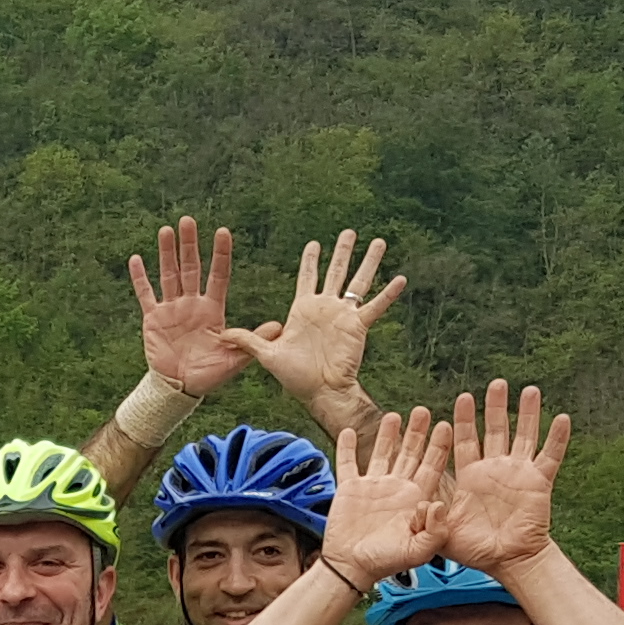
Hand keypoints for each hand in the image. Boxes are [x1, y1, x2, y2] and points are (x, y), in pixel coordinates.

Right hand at [126, 217, 248, 395]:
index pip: (218, 276)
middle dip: (189, 245)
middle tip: (188, 220)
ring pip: (168, 274)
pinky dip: (140, 278)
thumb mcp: (234, 360)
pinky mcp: (153, 318)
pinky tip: (136, 259)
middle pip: (191, 268)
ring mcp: (171, 308)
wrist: (180, 388)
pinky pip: (146, 294)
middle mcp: (192, 303)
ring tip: (166, 230)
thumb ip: (252, 341)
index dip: (220, 255)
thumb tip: (279, 327)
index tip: (223, 232)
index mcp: (212, 310)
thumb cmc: (208, 375)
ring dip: (166, 253)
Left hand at [225, 231, 406, 411]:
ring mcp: (344, 315)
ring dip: (369, 262)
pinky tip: (401, 278)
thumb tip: (222, 334)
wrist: (320, 392)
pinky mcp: (358, 326)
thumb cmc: (295, 377)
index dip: (311, 260)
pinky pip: (376, 306)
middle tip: (350, 232)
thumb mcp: (267, 355)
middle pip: (337, 271)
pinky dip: (389, 293)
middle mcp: (326, 307)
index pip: (308, 277)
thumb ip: (248, 340)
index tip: (315, 243)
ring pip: (359, 281)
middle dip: (342, 251)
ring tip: (380, 242)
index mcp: (304, 309)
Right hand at [320, 407, 450, 585]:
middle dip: (417, 432)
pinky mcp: (350, 489)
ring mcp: (373, 487)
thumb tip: (438, 505)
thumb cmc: (385, 562)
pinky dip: (347, 447)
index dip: (439, 446)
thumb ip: (434, 531)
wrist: (352, 568)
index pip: (432, 467)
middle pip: (410, 453)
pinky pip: (348, 463)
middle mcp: (397, 489)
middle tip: (423, 412)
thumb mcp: (418, 551)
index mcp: (416, 499)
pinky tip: (348, 431)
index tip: (446, 425)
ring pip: (382, 452)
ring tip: (394, 415)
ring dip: (388, 434)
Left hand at [438, 379, 570, 576]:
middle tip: (495, 384)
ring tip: (529, 390)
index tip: (463, 398)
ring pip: (524, 436)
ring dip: (528, 414)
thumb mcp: (443, 534)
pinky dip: (557, 438)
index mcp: (470, 476)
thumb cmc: (476, 550)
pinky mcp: (539, 483)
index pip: (465, 440)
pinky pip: (550, 457)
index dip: (465, 420)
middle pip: (496, 430)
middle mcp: (495, 469)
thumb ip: (428, 520)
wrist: (508, 562)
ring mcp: (518, 474)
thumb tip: (420, 506)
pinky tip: (561, 417)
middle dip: (495, 407)